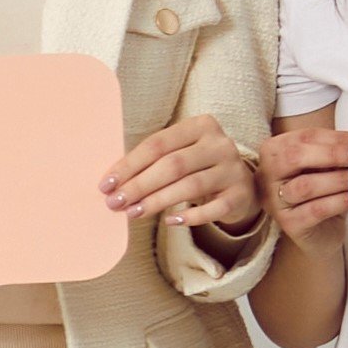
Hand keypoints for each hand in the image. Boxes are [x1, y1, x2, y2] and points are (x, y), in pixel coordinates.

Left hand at [104, 114, 255, 229]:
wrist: (242, 184)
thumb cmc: (198, 166)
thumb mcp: (181, 153)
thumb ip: (152, 161)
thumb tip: (112, 184)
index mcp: (200, 126)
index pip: (158, 144)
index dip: (129, 165)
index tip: (106, 184)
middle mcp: (220, 144)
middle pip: (172, 165)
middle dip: (139, 185)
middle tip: (115, 202)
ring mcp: (233, 169)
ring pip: (190, 186)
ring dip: (157, 201)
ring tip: (133, 213)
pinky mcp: (241, 194)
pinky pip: (214, 209)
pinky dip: (190, 217)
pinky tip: (170, 221)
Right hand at [253, 125, 347, 240]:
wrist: (321, 230)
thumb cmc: (322, 191)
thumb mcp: (326, 165)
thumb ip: (337, 151)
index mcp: (273, 151)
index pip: (303, 138)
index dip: (334, 138)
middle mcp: (267, 174)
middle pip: (295, 157)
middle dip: (333, 154)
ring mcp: (275, 201)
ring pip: (306, 185)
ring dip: (339, 179)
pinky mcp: (290, 224)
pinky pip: (316, 210)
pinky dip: (340, 201)